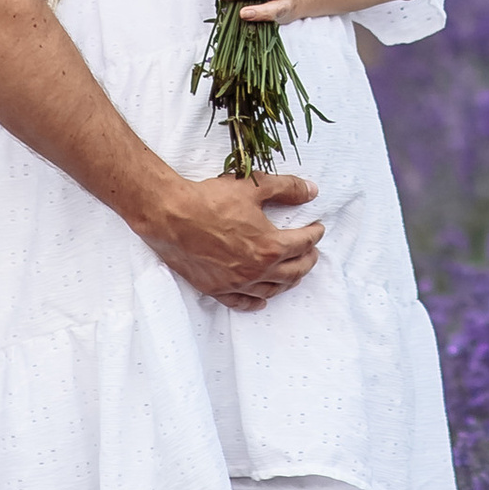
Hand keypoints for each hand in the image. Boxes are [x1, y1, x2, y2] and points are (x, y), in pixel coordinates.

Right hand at [140, 172, 322, 311]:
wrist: (170, 215)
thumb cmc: (210, 200)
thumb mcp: (254, 187)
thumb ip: (287, 188)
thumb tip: (311, 190)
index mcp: (270, 247)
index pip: (303, 244)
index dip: (314, 234)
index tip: (317, 228)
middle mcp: (257, 271)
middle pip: (294, 271)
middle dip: (308, 259)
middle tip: (311, 251)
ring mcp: (236, 284)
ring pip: (272, 290)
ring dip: (288, 281)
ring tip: (294, 272)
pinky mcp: (216, 289)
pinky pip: (242, 302)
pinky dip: (256, 302)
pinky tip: (262, 300)